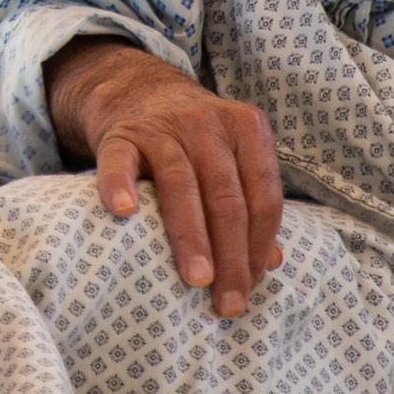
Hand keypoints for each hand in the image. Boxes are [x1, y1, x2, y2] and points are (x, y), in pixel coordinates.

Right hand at [46, 39, 285, 316]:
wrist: (141, 92)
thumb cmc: (196, 141)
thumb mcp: (233, 159)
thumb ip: (253, 203)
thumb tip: (272, 263)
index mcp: (247, 129)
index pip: (264, 195)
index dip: (260, 245)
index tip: (252, 287)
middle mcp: (208, 124)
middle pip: (226, 196)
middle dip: (231, 254)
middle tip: (228, 302)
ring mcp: (163, 127)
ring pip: (181, 183)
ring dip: (192, 236)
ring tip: (196, 280)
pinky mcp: (122, 133)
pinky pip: (120, 160)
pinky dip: (120, 185)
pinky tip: (125, 213)